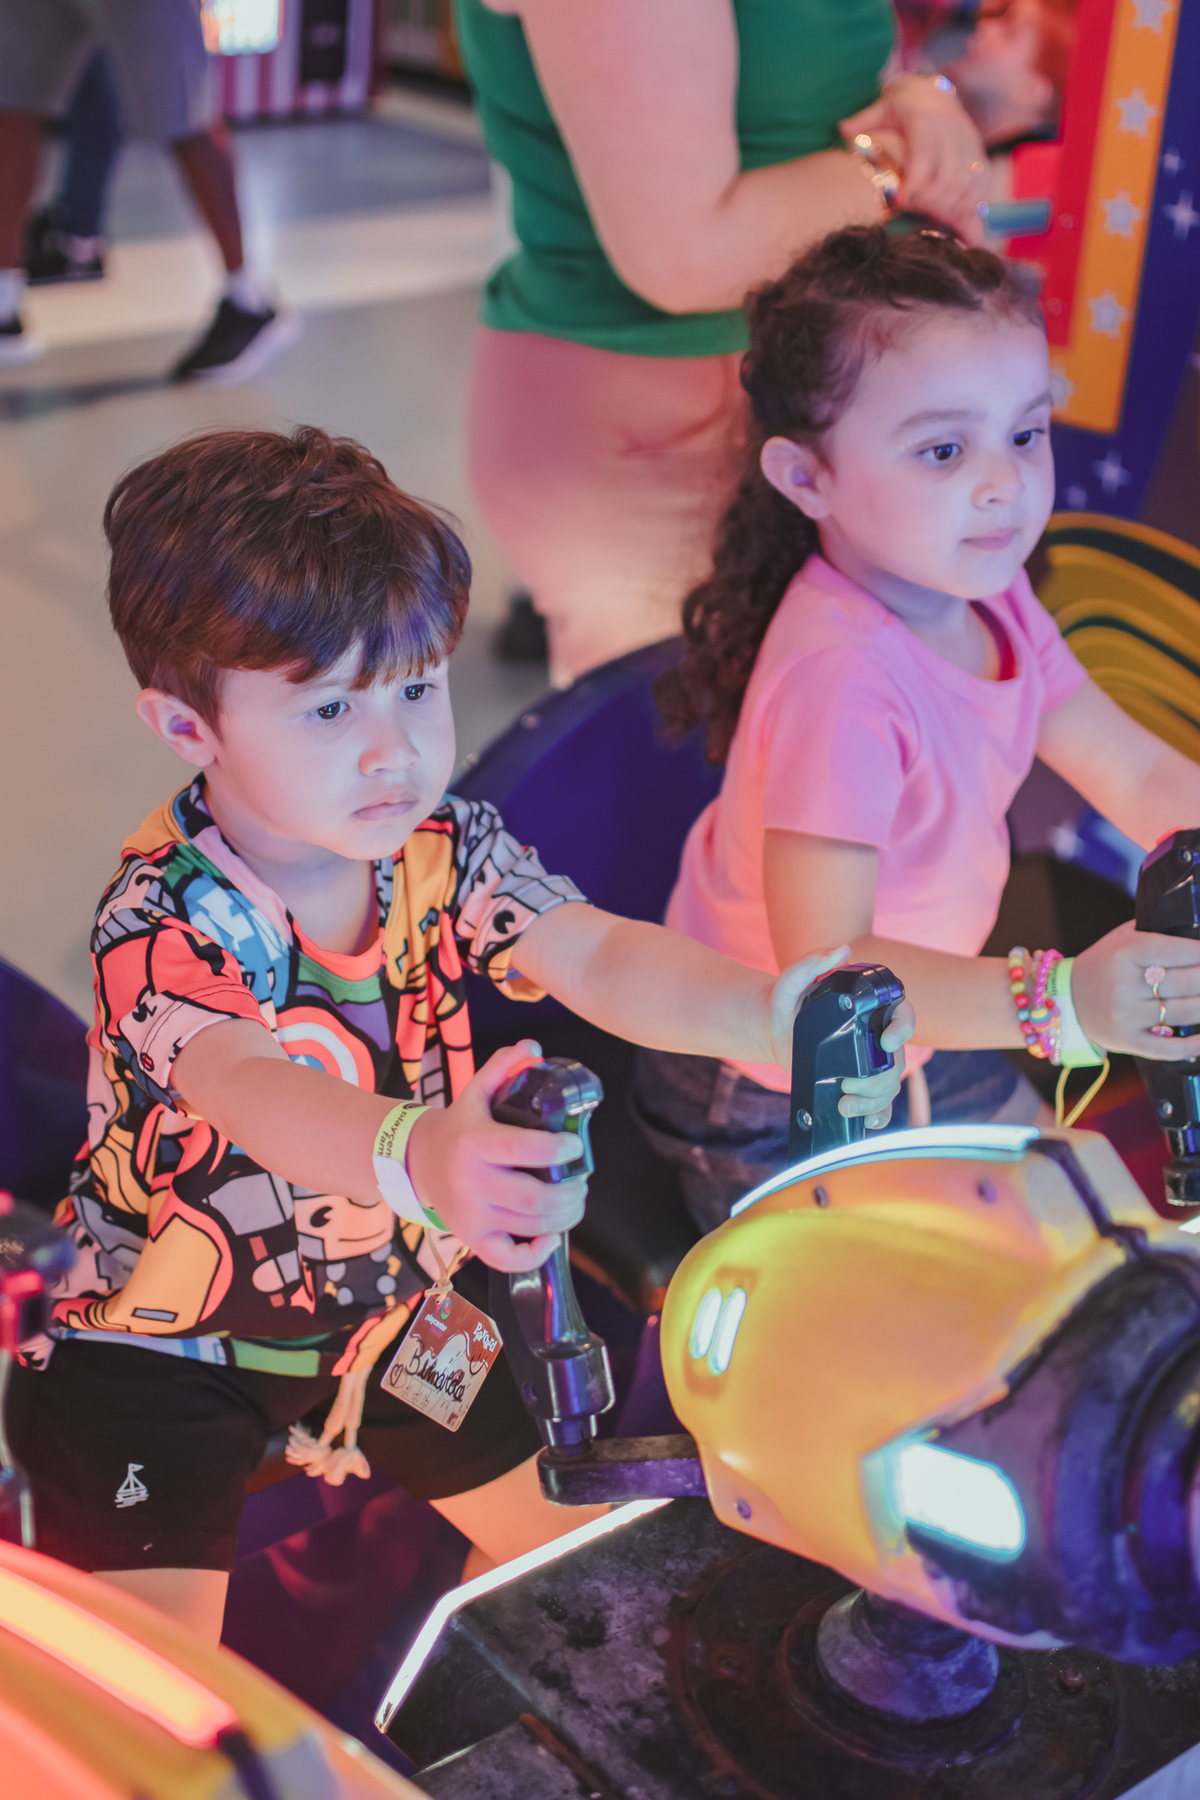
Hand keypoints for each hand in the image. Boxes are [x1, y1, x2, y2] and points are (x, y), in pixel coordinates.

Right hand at [406, 1040, 587, 1271]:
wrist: (417, 1161)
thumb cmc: (459, 1126)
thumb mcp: (476, 1091)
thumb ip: (504, 1066)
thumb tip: (533, 1047)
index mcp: (476, 1142)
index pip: (523, 1148)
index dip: (558, 1149)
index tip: (576, 1144)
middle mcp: (472, 1182)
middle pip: (535, 1199)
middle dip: (571, 1192)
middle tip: (581, 1180)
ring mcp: (472, 1214)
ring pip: (531, 1227)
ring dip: (565, 1216)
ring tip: (573, 1198)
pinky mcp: (472, 1238)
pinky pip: (508, 1259)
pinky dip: (537, 1252)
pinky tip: (550, 1235)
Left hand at [766, 947, 914, 1129]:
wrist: (771, 1029)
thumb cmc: (784, 1001)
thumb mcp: (792, 980)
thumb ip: (810, 962)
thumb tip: (841, 951)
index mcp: (870, 1008)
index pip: (904, 1016)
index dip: (904, 1030)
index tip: (884, 1043)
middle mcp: (874, 1035)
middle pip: (896, 1061)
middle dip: (879, 1080)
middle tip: (849, 1085)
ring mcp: (867, 1061)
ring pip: (889, 1085)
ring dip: (873, 1101)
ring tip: (844, 1105)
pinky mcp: (857, 1083)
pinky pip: (880, 1104)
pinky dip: (878, 1116)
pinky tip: (867, 1121)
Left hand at [841, 74, 987, 241]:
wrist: (933, 96)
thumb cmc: (900, 110)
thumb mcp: (882, 110)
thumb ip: (864, 121)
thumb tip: (843, 129)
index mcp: (925, 120)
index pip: (925, 151)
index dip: (917, 178)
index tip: (903, 201)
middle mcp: (951, 131)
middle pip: (948, 172)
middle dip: (932, 200)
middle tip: (914, 216)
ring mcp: (968, 144)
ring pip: (966, 182)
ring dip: (952, 207)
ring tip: (936, 224)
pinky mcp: (978, 157)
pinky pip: (980, 186)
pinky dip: (971, 207)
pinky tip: (961, 226)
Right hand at [1073, 923, 1199, 1058]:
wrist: (1066, 999)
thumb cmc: (1104, 964)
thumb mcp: (1122, 938)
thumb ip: (1155, 930)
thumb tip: (1195, 930)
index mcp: (1125, 953)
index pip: (1176, 950)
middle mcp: (1124, 985)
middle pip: (1185, 982)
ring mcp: (1126, 1016)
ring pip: (1183, 1013)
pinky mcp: (1128, 1041)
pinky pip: (1167, 1048)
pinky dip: (1192, 1046)